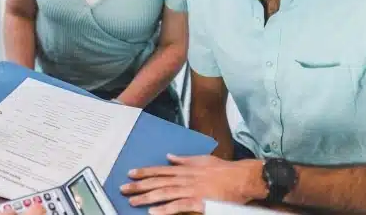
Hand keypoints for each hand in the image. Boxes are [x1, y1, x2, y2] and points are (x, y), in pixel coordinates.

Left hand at [120, 154, 265, 213]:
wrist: (241, 178)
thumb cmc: (224, 170)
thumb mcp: (202, 160)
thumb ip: (184, 159)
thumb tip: (170, 156)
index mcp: (185, 169)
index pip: (159, 170)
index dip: (144, 172)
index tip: (130, 173)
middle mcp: (184, 178)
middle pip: (157, 182)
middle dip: (139, 185)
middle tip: (123, 189)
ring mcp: (191, 190)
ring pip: (164, 193)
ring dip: (147, 197)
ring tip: (133, 201)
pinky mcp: (198, 202)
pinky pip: (179, 206)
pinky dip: (166, 209)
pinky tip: (154, 212)